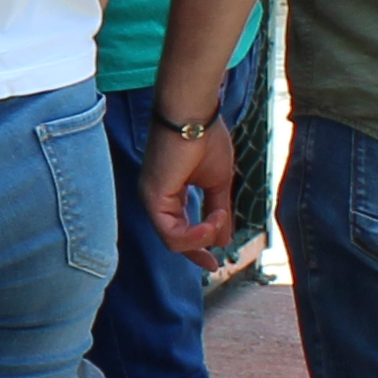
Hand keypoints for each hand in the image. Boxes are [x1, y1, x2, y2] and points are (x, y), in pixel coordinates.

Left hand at [142, 119, 234, 256]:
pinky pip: (171, 233)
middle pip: (175, 240)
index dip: (198, 248)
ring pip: (173, 241)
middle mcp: (157, 199)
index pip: (180, 231)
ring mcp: (151, 199)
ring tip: (220, 220)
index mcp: (170, 194)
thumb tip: (225, 238)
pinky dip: (194, 235)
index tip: (216, 263)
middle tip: (215, 262)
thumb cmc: (206, 138)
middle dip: (199, 251)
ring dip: (203, 237)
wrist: (195, 114)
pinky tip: (212, 222)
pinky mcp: (152, 197)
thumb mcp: (218, 182)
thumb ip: (218, 209)